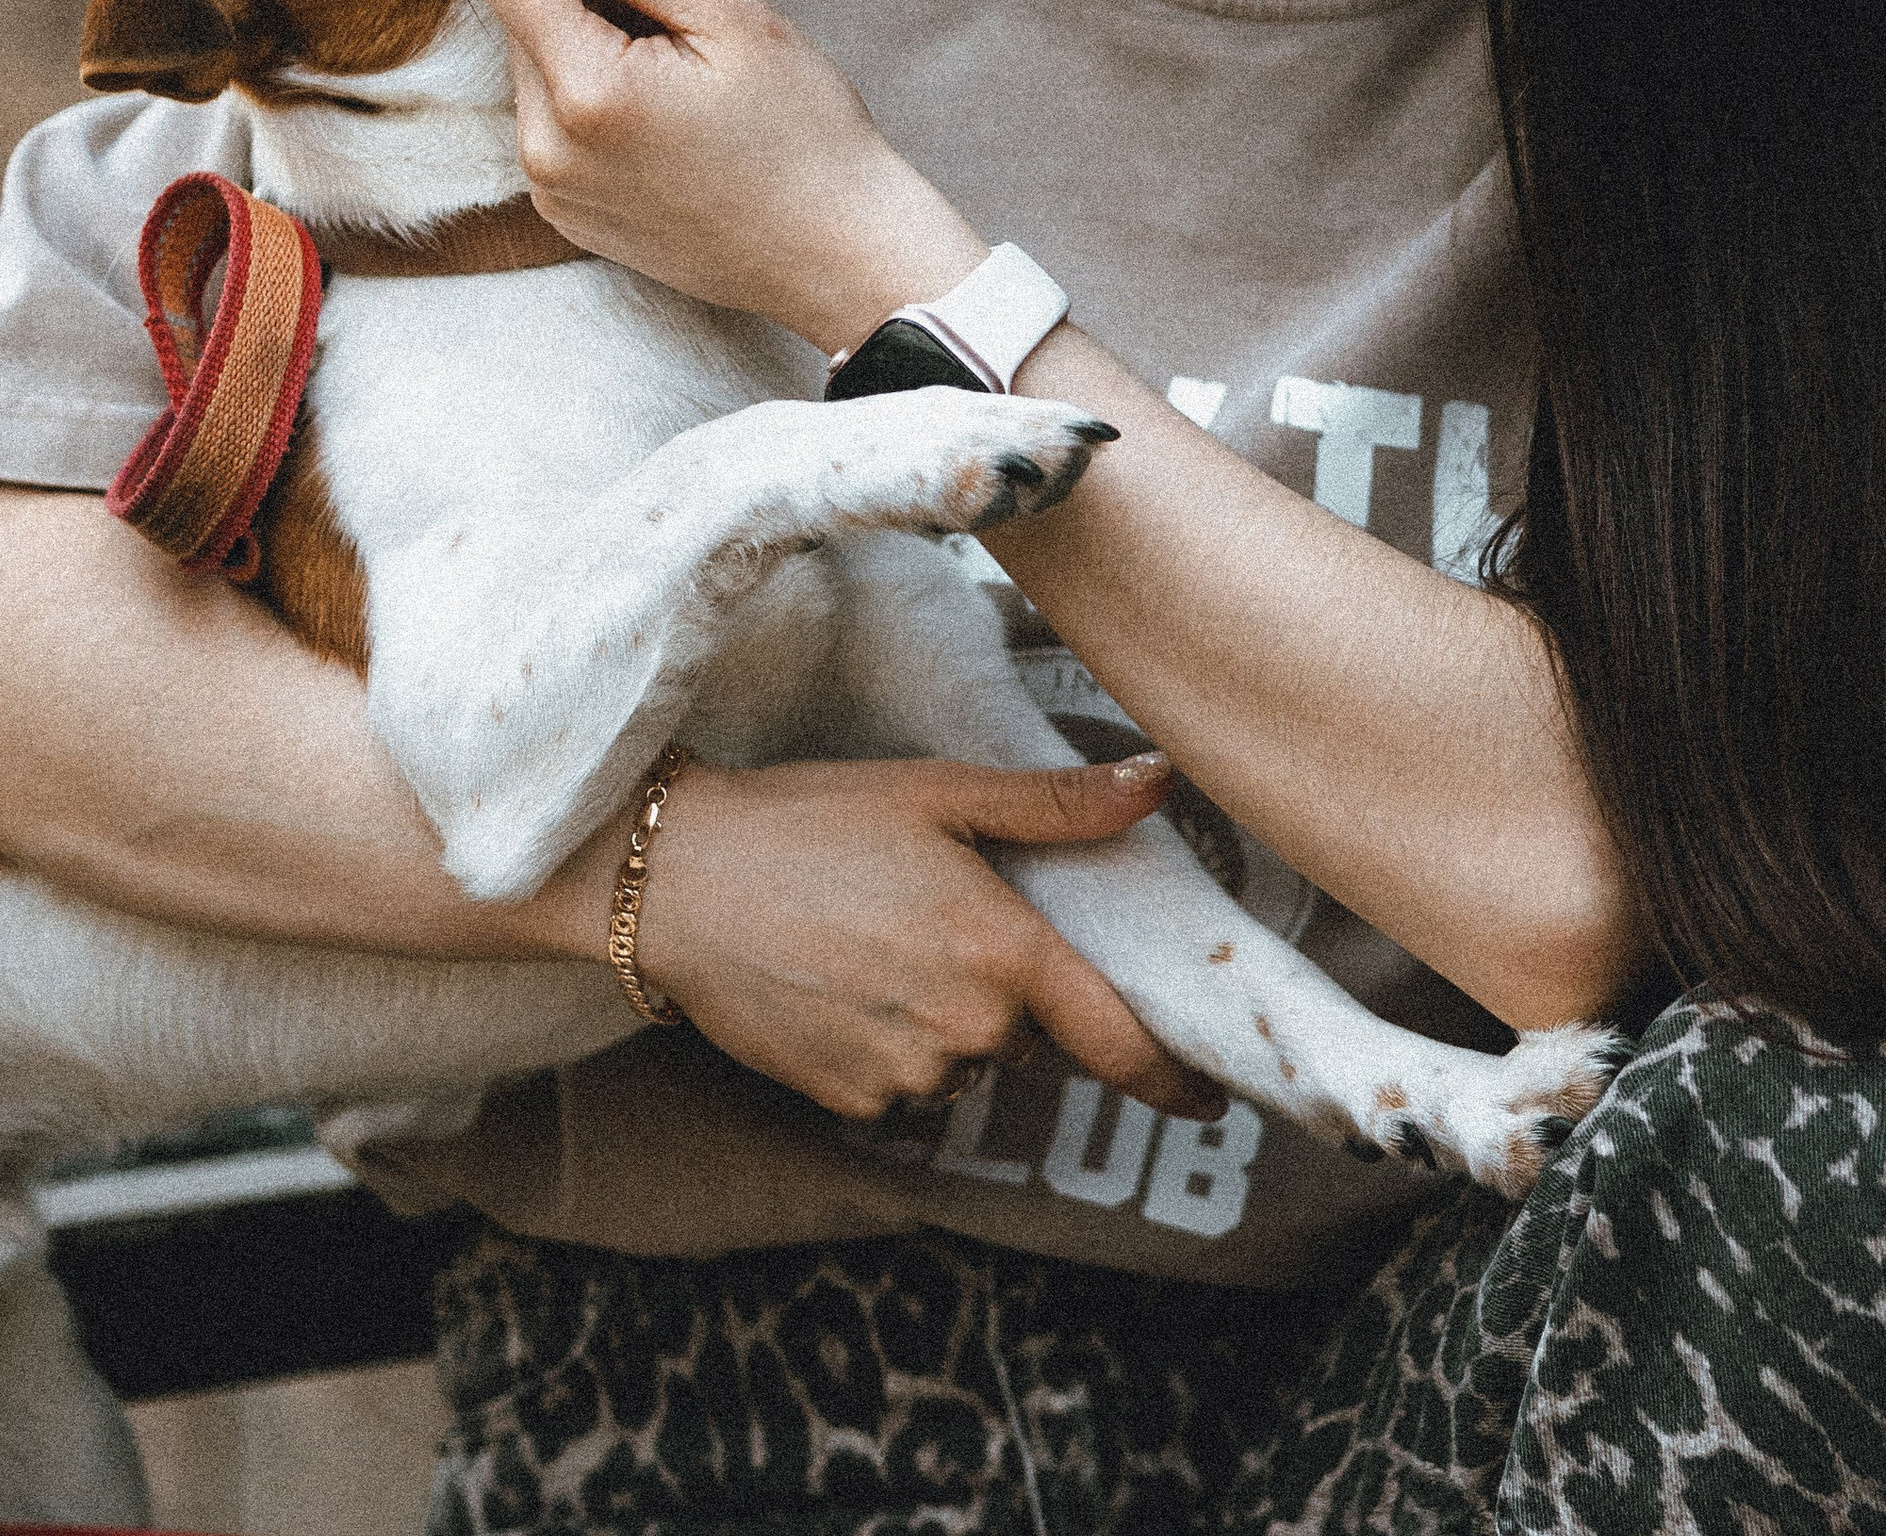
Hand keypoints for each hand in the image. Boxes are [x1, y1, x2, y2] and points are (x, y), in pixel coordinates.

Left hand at [416, 0, 987, 350]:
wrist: (840, 259)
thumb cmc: (809, 136)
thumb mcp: (731, 18)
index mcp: (589, 91)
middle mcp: (547, 150)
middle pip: (521, 15)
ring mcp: (550, 190)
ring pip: (535, 67)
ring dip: (578, 30)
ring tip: (680, 59)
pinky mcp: (564, 214)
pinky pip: (551, 119)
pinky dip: (584, 84)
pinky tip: (662, 103)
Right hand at [579, 751, 1225, 1123]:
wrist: (677, 882)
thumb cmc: (813, 819)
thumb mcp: (940, 792)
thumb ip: (1058, 804)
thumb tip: (1160, 783)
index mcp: (1003, 954)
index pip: (1118, 1042)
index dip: (1171, 1077)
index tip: (1207, 1098)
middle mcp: (966, 1032)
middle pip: (1035, 1035)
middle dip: (1018, 991)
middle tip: (951, 918)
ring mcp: (905, 1077)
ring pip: (969, 1057)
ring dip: (955, 1016)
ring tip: (884, 936)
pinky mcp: (849, 1102)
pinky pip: (908, 1078)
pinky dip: (897, 1038)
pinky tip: (847, 976)